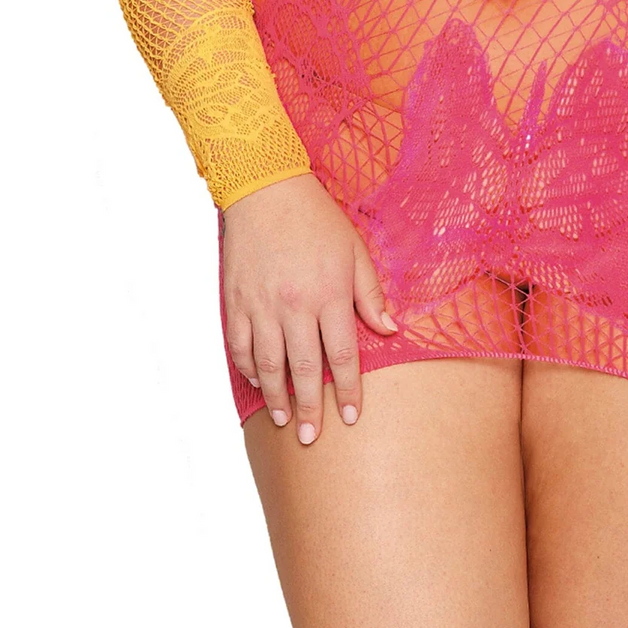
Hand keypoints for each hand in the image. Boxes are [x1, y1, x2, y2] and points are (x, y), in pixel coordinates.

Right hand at [221, 172, 398, 443]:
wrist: (267, 190)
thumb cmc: (317, 219)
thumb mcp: (354, 250)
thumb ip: (370, 294)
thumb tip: (390, 330)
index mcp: (328, 293)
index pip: (342, 354)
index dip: (349, 389)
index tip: (352, 416)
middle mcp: (294, 305)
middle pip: (304, 369)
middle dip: (309, 408)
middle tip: (312, 437)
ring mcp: (261, 305)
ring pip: (268, 365)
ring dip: (276, 397)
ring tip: (284, 420)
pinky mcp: (236, 301)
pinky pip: (239, 346)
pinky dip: (248, 369)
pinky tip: (258, 382)